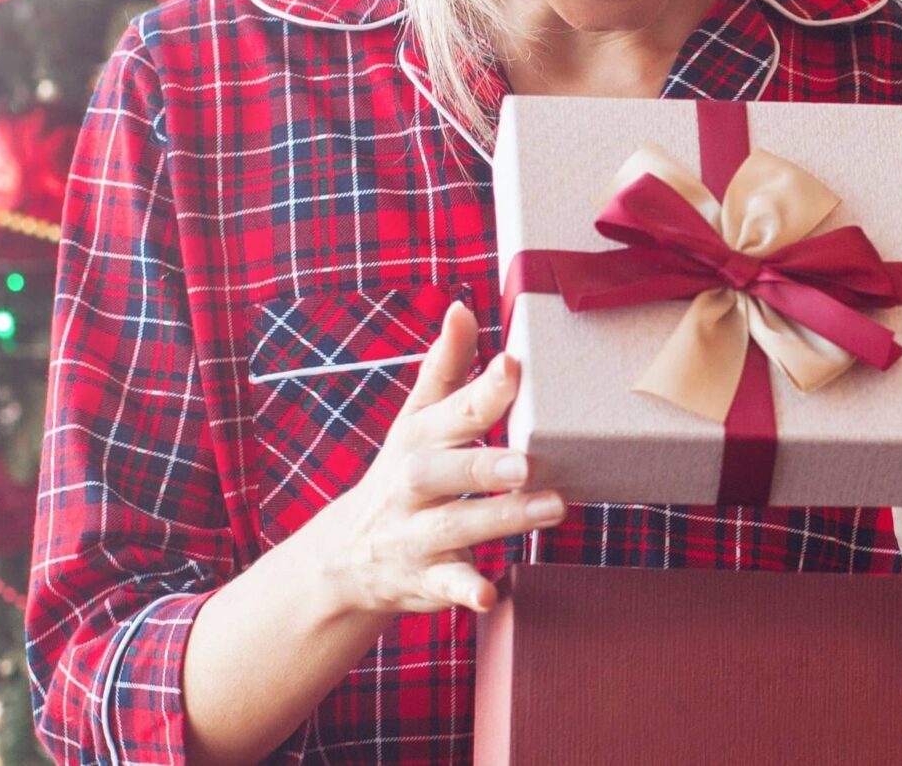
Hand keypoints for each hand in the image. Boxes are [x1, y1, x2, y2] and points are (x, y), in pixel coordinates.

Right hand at [296, 300, 563, 618]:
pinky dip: (467, 589)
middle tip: (526, 460)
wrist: (348, 554)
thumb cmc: (405, 472)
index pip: (452, 410)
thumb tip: (462, 307)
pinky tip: (490, 594)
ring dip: (501, 518)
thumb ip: (446, 368)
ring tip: (552, 507)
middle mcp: (412, 483)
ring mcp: (416, 532)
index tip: (513, 365)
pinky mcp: (426, 577)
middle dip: (482, 464)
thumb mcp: (417, 420)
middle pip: (443, 472)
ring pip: (456, 525)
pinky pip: (447, 585)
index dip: (483, 388)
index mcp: (418, 437)